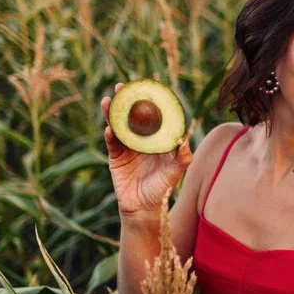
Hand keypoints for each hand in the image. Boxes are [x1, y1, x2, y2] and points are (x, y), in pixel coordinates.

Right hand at [100, 82, 192, 216]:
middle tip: (121, 86)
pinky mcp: (115, 158)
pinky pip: (112, 144)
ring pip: (118, 126)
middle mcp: (139, 140)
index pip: (150, 115)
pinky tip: (110, 129)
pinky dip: (111, 135)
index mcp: (154, 139)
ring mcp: (126, 148)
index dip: (146, 101)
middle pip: (130, 116)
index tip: (143, 87)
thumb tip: (185, 138)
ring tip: (109, 101)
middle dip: (125, 101)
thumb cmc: (163, 187)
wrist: (145, 207)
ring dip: (112, 113)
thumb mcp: (176, 170)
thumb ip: (183, 155)